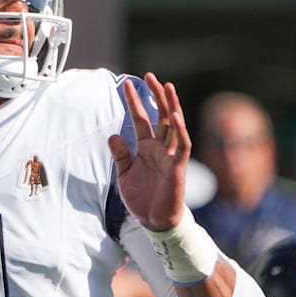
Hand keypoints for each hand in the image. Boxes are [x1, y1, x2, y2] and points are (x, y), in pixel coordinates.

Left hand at [108, 72, 189, 230]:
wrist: (153, 221)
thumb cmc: (141, 199)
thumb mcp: (124, 174)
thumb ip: (121, 155)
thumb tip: (113, 135)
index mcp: (146, 147)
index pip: (141, 119)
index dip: (135, 102)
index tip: (126, 85)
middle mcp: (159, 147)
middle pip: (161, 115)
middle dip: (156, 95)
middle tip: (149, 76)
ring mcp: (170, 155)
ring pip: (174, 125)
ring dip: (171, 106)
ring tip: (167, 86)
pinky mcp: (178, 167)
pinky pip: (182, 146)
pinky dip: (180, 132)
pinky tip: (177, 118)